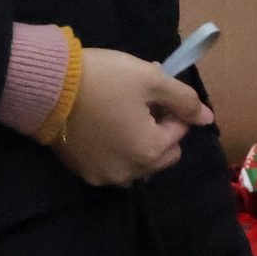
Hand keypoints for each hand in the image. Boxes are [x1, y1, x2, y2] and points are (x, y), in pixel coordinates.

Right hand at [51, 48, 212, 187]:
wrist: (49, 88)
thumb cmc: (105, 80)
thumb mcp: (151, 79)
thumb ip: (184, 100)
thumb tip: (207, 118)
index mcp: (150, 151)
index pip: (179, 130)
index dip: (172, 106)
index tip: (154, 87)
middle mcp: (130, 173)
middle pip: (162, 152)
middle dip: (158, 127)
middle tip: (141, 99)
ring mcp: (104, 176)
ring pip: (137, 160)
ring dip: (137, 140)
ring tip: (121, 109)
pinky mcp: (83, 172)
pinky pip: (111, 163)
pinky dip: (114, 148)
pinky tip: (101, 123)